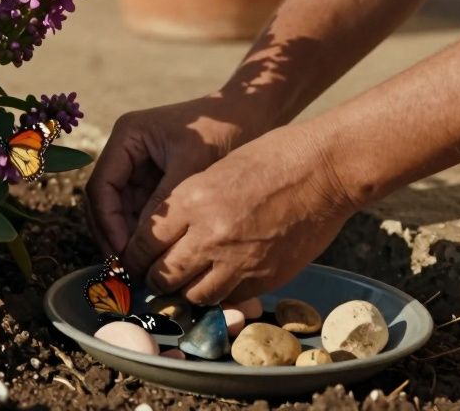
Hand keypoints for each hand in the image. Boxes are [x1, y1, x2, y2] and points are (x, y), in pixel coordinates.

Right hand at [86, 95, 257, 255]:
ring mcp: (138, 168)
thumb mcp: (192, 164)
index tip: (124, 253)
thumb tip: (141, 244)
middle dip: (113, 236)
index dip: (108, 223)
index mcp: (126, 137)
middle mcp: (125, 152)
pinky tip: (156, 257)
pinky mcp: (154, 182)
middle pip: (104, 203)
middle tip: (127, 270)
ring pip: (119, 213)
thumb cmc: (223, 130)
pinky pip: (140, 214)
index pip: (101, 186)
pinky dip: (144, 236)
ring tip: (141, 269)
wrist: (252, 115)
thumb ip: (164, 201)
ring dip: (127, 240)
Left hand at [121, 123, 356, 304]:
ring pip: (193, 295)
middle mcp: (209, 235)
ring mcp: (238, 261)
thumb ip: (188, 206)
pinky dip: (221, 295)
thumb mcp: (215, 172)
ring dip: (187, 291)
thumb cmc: (272, 159)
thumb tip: (168, 237)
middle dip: (155, 279)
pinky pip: (229, 299)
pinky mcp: (264, 278)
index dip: (134, 257)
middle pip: (162, 275)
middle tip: (155, 277)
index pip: (143, 243)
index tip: (135, 260)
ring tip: (189, 281)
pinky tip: (222, 281)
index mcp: (191, 201)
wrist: (325, 170)